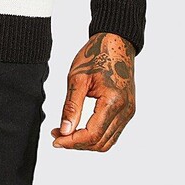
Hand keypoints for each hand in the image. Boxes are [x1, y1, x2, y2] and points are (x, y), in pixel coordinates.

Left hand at [50, 32, 135, 151]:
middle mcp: (125, 110)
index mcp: (113, 100)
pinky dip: (96, 135)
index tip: (55, 139)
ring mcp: (129, 111)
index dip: (72, 141)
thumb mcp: (77, 78)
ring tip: (66, 133)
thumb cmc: (97, 54)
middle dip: (77, 143)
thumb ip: (71, 106)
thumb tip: (64, 131)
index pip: (92, 134)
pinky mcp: (128, 110)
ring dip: (86, 142)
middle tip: (57, 136)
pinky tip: (80, 128)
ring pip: (107, 141)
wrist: (116, 41)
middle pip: (100, 142)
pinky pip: (112, 132)